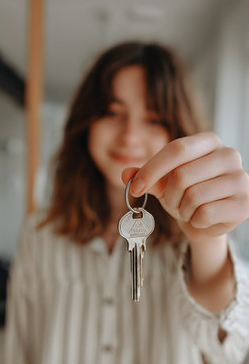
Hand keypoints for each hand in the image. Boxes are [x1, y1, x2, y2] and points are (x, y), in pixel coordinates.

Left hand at [122, 132, 248, 241]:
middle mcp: (229, 155)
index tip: (135, 188)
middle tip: (174, 203)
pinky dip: (195, 221)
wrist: (209, 220)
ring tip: (189, 210)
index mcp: (209, 141)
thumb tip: (126, 174)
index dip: (151, 170)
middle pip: (182, 175)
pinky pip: (205, 214)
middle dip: (169, 196)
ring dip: (183, 210)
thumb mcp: (164, 183)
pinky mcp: (244, 203)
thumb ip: (146, 176)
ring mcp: (240, 179)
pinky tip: (202, 218)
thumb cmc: (186, 194)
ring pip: (193, 197)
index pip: (176, 149)